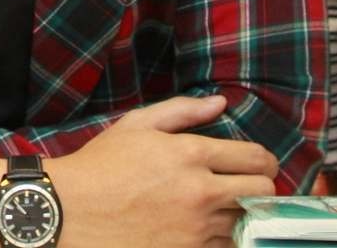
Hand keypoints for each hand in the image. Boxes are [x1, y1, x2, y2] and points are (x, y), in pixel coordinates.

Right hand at [46, 95, 279, 247]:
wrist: (71, 210)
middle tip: (248, 185)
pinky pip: (226, 247)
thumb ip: (183, 111)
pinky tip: (207, 228)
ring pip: (248, 223)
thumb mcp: (137, 125)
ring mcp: (196, 229)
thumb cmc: (102, 164)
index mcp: (191, 154)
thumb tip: (220, 103)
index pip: (256, 159)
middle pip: (263, 192)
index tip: (260, 163)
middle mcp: (201, 193)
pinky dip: (224, 238)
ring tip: (224, 207)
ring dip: (242, 214)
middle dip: (262, 186)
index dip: (265, 160)